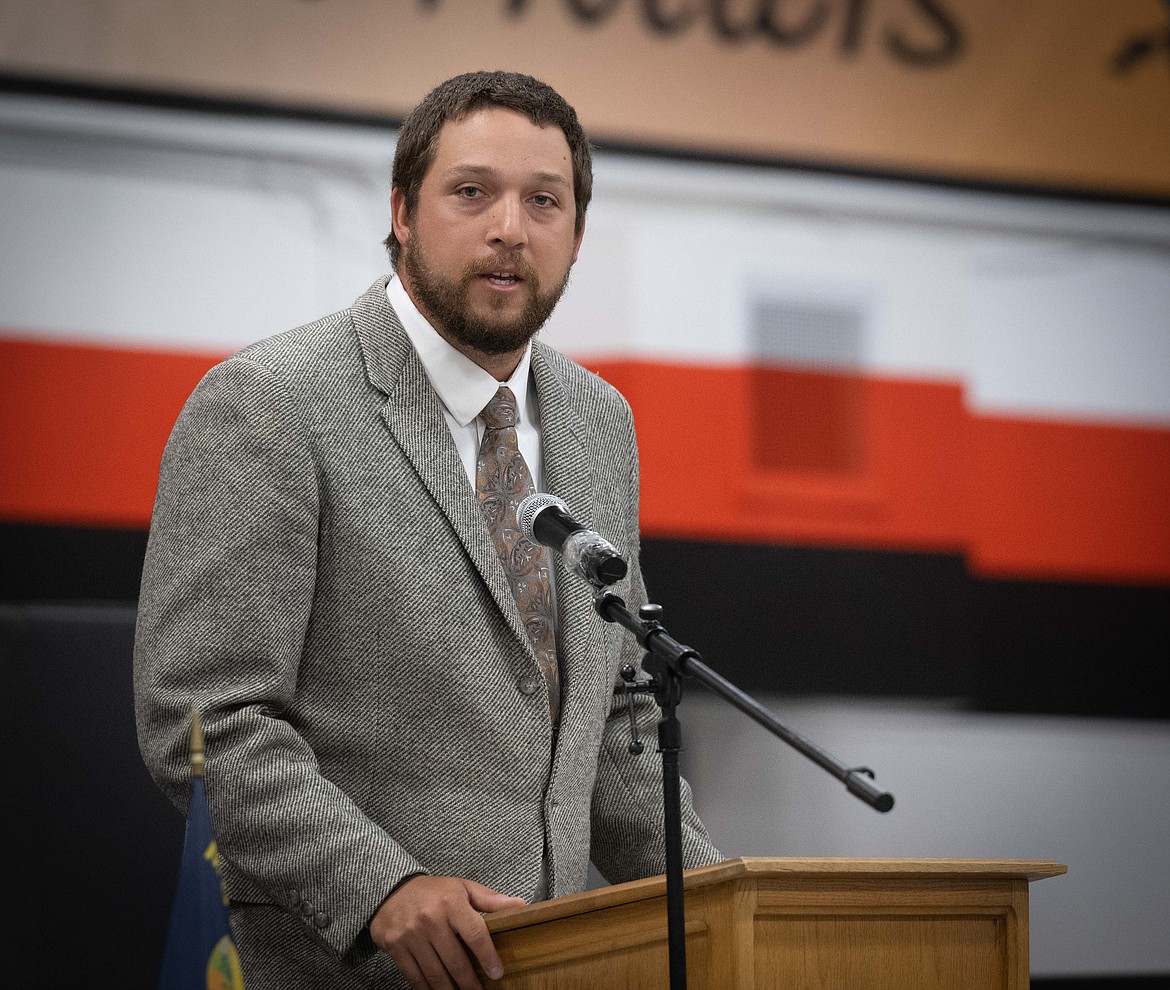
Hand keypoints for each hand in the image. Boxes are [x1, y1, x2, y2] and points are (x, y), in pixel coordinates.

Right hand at [369, 875, 525, 988]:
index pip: (476, 935)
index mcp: (451, 903)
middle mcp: (431, 919)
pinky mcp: (396, 947)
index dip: (488, 957)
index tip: (497, 973)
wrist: (391, 889)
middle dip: (470, 983)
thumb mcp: (463, 888)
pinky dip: (428, 988)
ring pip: (435, 973)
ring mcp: (411, 935)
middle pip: (456, 961)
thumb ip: (490, 900)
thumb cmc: (433, 891)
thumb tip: (520, 905)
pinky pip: (415, 976)